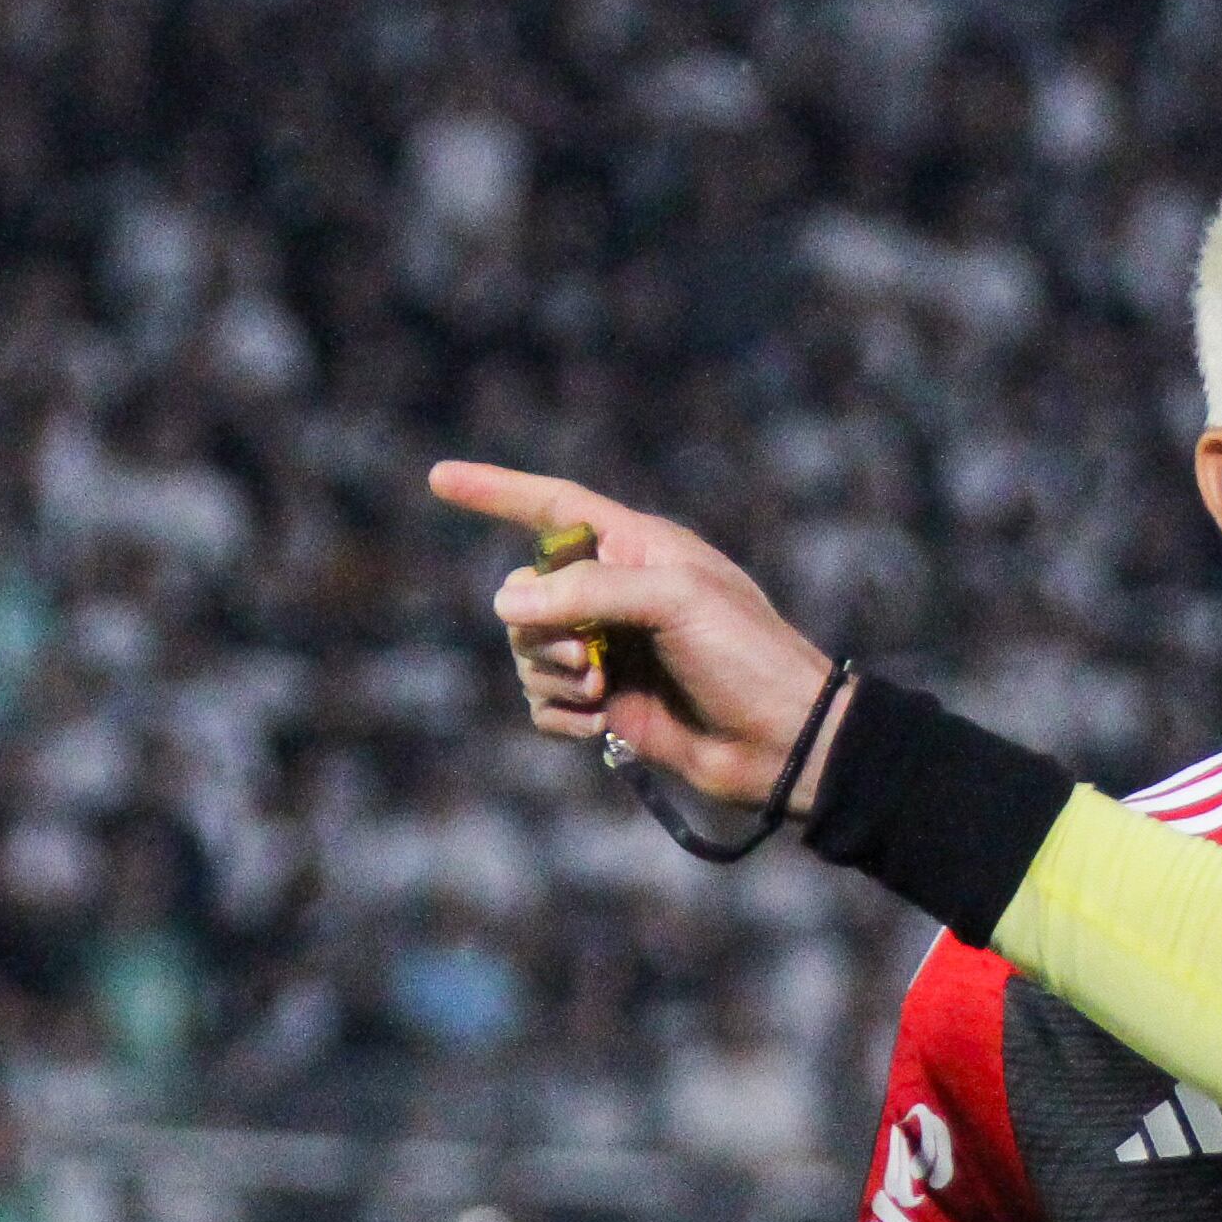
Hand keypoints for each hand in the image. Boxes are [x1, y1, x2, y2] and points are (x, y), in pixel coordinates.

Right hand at [435, 461, 843, 805]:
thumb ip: (590, 591)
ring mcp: (609, 652)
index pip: (555, 507)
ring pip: (528, 650)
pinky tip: (600, 727)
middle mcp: (616, 595)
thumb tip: (508, 601)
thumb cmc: (746, 656)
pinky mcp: (606, 706)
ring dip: (554, 675)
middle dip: (543, 628)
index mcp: (639, 549)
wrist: (781, 742)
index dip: (498, 491)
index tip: (440, 478)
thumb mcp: (676, 601)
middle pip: (526, 591)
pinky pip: (542, 703)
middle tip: (592, 659)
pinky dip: (559, 715)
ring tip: (605, 692)